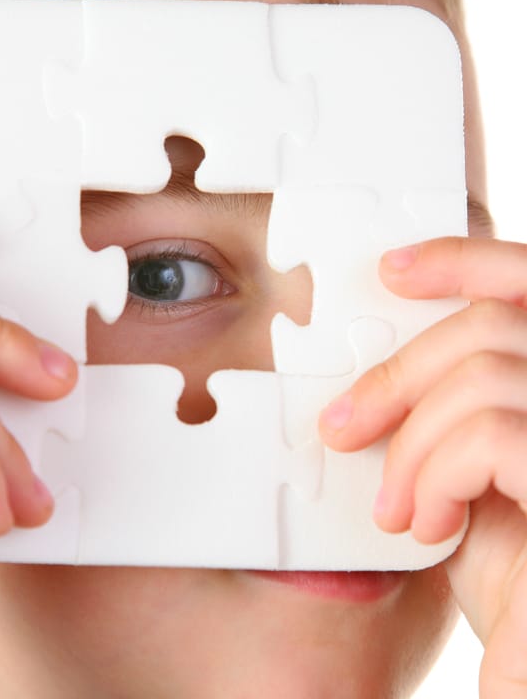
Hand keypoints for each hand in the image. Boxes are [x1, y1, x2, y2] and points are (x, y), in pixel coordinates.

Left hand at [318, 237, 526, 697]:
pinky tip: (429, 523)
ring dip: (411, 442)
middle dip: (399, 374)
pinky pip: (489, 435)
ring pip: (481, 377)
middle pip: (495, 323)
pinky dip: (434, 475)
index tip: (393, 271)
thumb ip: (457, 417)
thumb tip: (390, 371)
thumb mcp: (475, 482)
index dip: (467, 260)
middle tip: (342, 428)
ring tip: (398, 506)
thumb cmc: (513, 591)